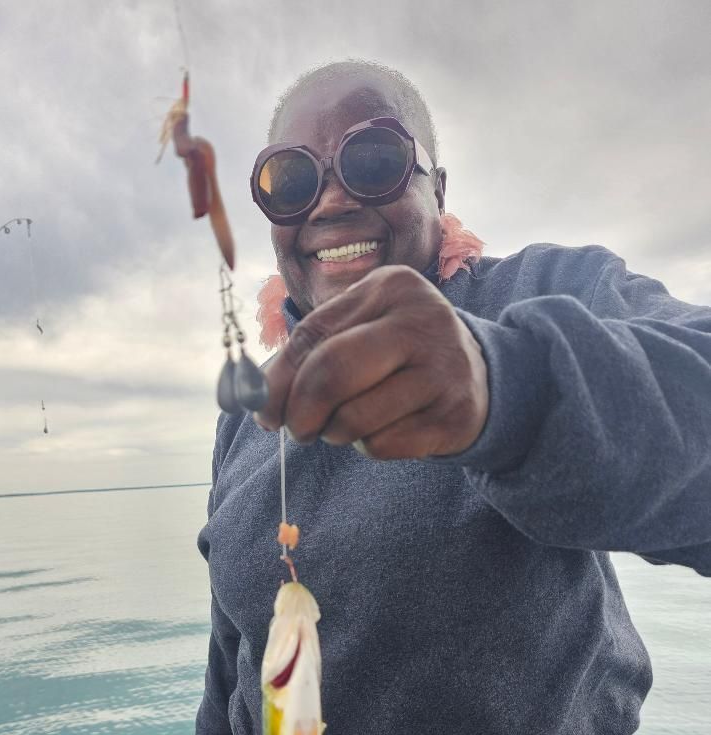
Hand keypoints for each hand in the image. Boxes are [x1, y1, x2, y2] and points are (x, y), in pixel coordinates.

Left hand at [254, 265, 487, 458]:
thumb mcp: (358, 332)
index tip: (264, 413)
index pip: (311, 336)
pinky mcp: (455, 414)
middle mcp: (421, 320)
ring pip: (355, 418)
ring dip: (336, 433)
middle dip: (301, 413)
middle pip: (332, 373)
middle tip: (298, 431)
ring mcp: (443, 368)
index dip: (276, 382)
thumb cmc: (397, 353)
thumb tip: (256, 401)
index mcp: (389, 287)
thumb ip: (307, 355)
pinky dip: (370, 447)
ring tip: (346, 425)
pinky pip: (384, 445)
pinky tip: (385, 430)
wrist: (477, 376)